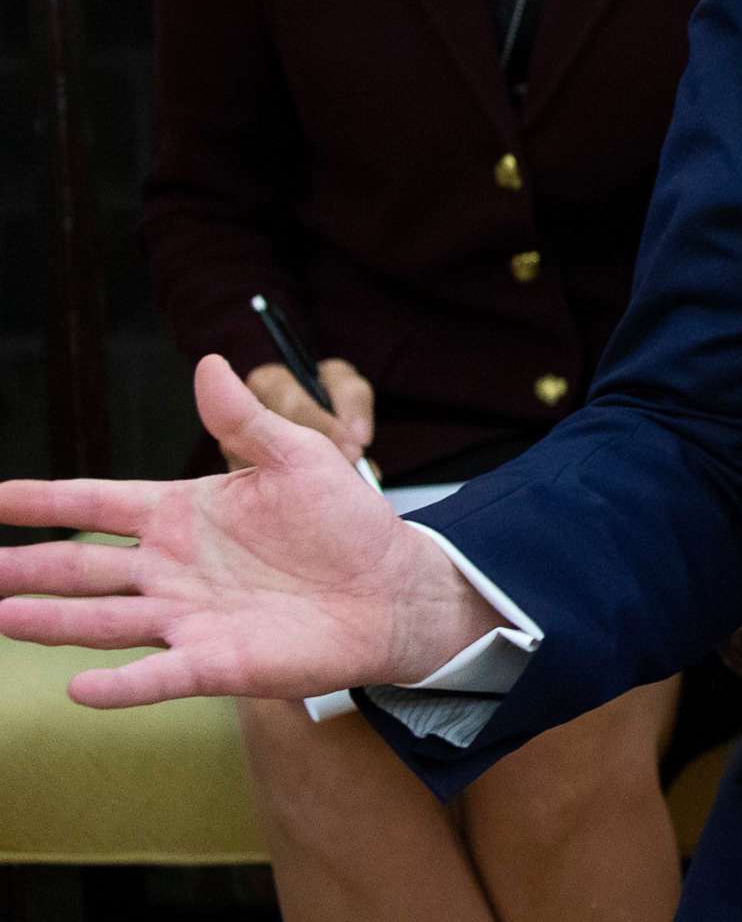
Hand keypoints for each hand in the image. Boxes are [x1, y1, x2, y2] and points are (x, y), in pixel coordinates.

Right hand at [0, 355, 504, 707]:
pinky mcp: (216, 662)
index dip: (43, 500)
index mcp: (182, 514)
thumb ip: (246, 419)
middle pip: (78, 567)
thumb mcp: (298, 456)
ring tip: (0, 615)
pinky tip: (78, 688)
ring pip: (101, 620)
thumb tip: (210, 362)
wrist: (392, 587)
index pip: (95, 504)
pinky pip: (158, 675)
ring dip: (49, 621)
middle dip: (22, 566)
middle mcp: (170, 568)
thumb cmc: (344, 521)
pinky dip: (120, 685)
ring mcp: (187, 617)